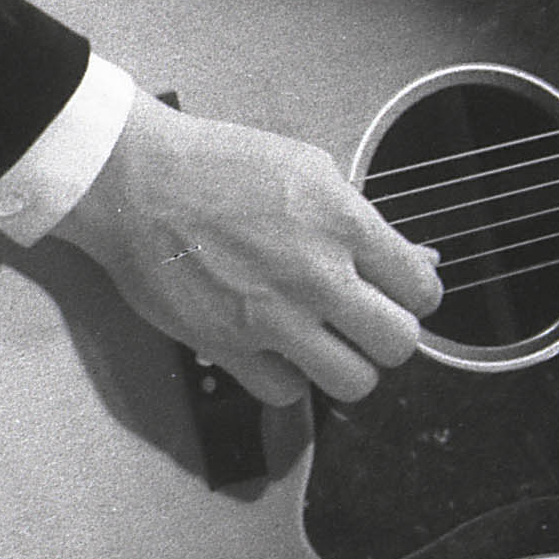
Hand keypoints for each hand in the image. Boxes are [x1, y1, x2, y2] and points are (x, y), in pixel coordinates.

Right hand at [51, 95, 444, 406]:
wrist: (136, 180)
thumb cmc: (214, 165)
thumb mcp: (307, 167)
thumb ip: (360, 219)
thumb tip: (411, 259)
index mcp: (342, 223)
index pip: (422, 290)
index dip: (415, 296)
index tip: (398, 295)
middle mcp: (316, 274)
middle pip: (398, 344)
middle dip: (387, 336)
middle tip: (363, 322)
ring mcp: (273, 316)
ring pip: (353, 382)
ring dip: (345, 365)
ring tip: (324, 343)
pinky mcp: (228, 346)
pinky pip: (287, 393)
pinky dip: (286, 378)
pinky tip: (275, 349)